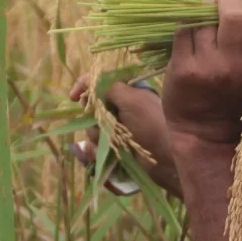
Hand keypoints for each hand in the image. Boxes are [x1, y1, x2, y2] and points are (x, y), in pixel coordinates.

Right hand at [69, 75, 179, 195]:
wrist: (167, 157)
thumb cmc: (152, 124)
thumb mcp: (132, 100)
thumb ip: (111, 88)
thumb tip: (93, 86)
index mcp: (129, 92)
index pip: (101, 82)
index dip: (85, 86)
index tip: (74, 97)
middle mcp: (123, 108)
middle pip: (93, 106)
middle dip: (91, 115)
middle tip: (100, 121)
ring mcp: (120, 128)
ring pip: (92, 126)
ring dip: (96, 133)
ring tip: (111, 140)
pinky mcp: (118, 146)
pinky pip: (96, 145)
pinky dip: (96, 148)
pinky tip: (101, 151)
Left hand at [161, 0, 241, 146]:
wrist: (203, 134)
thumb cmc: (234, 101)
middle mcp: (230, 67)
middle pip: (232, 17)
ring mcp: (204, 66)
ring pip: (204, 19)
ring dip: (207, 6)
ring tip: (208, 6)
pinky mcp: (181, 67)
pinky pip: (183, 30)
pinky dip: (188, 20)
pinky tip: (192, 21)